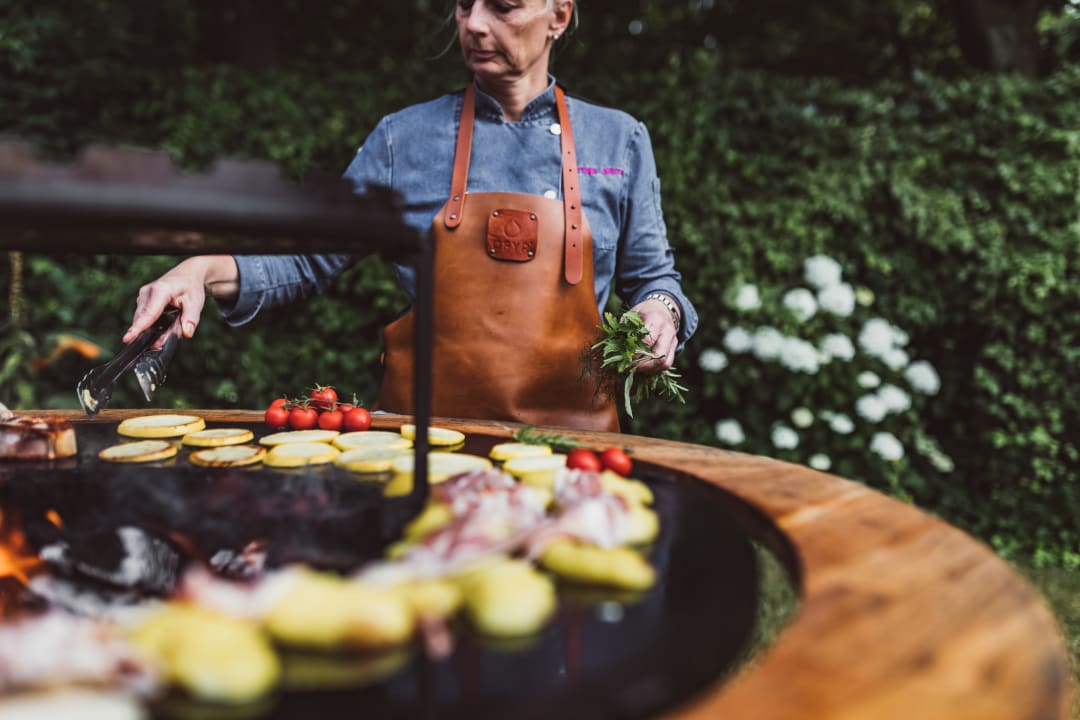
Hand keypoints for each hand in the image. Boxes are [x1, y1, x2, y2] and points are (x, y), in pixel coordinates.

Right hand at [122, 256, 236, 344]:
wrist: (188, 273)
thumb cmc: (191, 286)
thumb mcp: (196, 303)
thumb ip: (191, 319)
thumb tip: (187, 333)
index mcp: (161, 290)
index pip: (148, 313)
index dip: (138, 328)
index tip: (127, 338)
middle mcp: (147, 292)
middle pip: (144, 319)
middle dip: (154, 333)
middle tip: (168, 338)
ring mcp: (143, 296)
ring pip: (144, 319)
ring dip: (156, 328)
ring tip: (173, 323)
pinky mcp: (142, 300)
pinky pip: (144, 316)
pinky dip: (154, 323)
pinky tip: (167, 320)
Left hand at [627, 298, 678, 375]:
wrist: (663, 308)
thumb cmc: (644, 312)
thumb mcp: (632, 314)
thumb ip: (625, 329)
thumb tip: (619, 347)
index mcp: (656, 320)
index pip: (647, 341)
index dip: (636, 353)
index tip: (626, 358)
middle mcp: (668, 331)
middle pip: (660, 356)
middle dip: (644, 366)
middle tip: (631, 368)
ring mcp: (673, 341)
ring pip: (666, 363)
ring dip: (650, 370)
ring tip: (637, 370)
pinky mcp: (674, 348)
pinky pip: (667, 364)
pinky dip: (656, 369)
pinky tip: (645, 368)